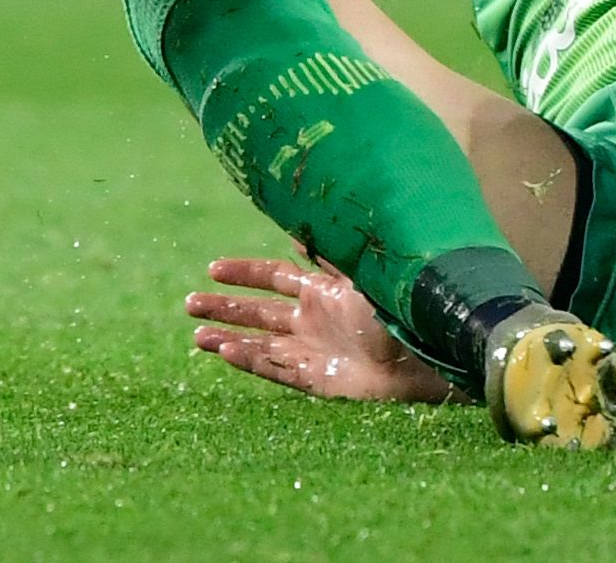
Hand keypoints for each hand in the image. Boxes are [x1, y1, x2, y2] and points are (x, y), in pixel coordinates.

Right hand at [184, 256, 456, 403]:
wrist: (427, 355)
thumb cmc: (402, 309)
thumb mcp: (364, 271)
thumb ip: (331, 255)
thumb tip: (299, 233)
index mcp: (325, 289)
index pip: (274, 276)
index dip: (243, 273)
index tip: (212, 268)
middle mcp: (314, 319)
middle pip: (259, 312)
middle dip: (225, 307)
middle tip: (188, 304)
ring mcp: (314, 351)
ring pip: (261, 344)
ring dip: (229, 338)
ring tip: (196, 337)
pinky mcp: (317, 380)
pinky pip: (276, 369)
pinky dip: (250, 361)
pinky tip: (225, 352)